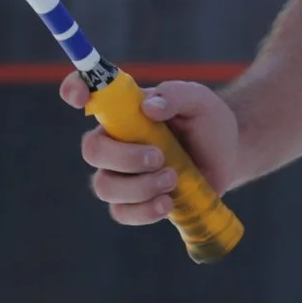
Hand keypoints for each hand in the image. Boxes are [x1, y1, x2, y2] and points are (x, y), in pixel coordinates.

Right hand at [59, 74, 241, 226]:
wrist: (228, 155)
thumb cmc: (207, 121)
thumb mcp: (199, 100)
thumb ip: (176, 95)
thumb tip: (149, 107)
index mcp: (124, 109)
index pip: (86, 93)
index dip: (74, 89)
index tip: (79, 97)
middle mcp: (115, 141)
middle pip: (92, 150)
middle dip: (123, 157)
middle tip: (158, 157)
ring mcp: (121, 173)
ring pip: (104, 186)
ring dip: (139, 186)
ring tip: (173, 179)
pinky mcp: (134, 202)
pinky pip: (121, 212)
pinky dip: (144, 211)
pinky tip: (168, 202)